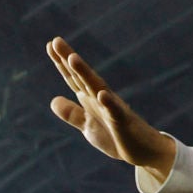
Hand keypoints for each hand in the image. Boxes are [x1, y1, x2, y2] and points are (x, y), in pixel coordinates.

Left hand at [47, 36, 176, 178]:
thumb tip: (53, 101)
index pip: (73, 78)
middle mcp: (100, 98)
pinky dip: (109, 102)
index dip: (61, 63)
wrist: (142, 151)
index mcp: (90, 99)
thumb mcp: (87, 126)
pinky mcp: (124, 121)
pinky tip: (102, 93)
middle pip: (82, 76)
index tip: (50, 44)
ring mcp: (112, 108)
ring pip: (97, 87)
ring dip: (85, 73)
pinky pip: (116, 111)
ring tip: (73, 58)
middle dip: (69, 59)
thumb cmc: (115, 137)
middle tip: (56, 41)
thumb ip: (72, 113)